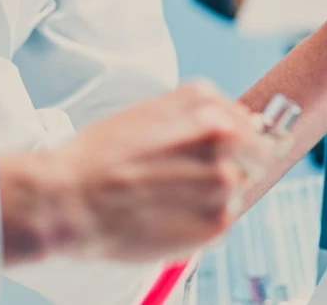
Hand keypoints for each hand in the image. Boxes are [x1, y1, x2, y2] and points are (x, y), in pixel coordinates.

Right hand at [0, 82, 278, 263]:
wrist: (71, 198)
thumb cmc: (97, 156)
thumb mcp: (144, 114)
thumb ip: (190, 116)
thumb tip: (234, 126)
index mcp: (202, 104)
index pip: (244, 118)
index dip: (233, 135)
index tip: (219, 149)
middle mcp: (220, 136)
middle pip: (255, 151)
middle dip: (237, 163)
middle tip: (197, 177)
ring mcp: (222, 180)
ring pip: (238, 187)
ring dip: (214, 194)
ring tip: (171, 198)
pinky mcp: (216, 221)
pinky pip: (225, 219)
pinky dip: (204, 220)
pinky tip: (169, 216)